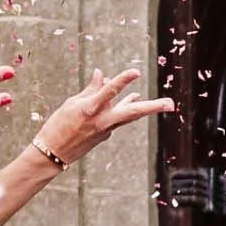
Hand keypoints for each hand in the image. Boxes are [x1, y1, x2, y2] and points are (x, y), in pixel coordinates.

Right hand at [33, 69, 174, 166]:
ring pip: (130, 116)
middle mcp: (102, 120)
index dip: (123, 80)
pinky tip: (133, 98)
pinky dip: (125, 107)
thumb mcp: (72, 103)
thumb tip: (102, 73)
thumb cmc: (58, 124)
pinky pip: (119, 118)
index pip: (110, 91)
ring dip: (147, 108)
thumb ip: (91, 89)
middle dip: (152, 108)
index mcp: (90, 109)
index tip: (136, 72)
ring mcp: (106, 129)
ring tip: (164, 103)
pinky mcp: (106, 134)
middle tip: (171, 104)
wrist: (53, 153)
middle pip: (132, 113)